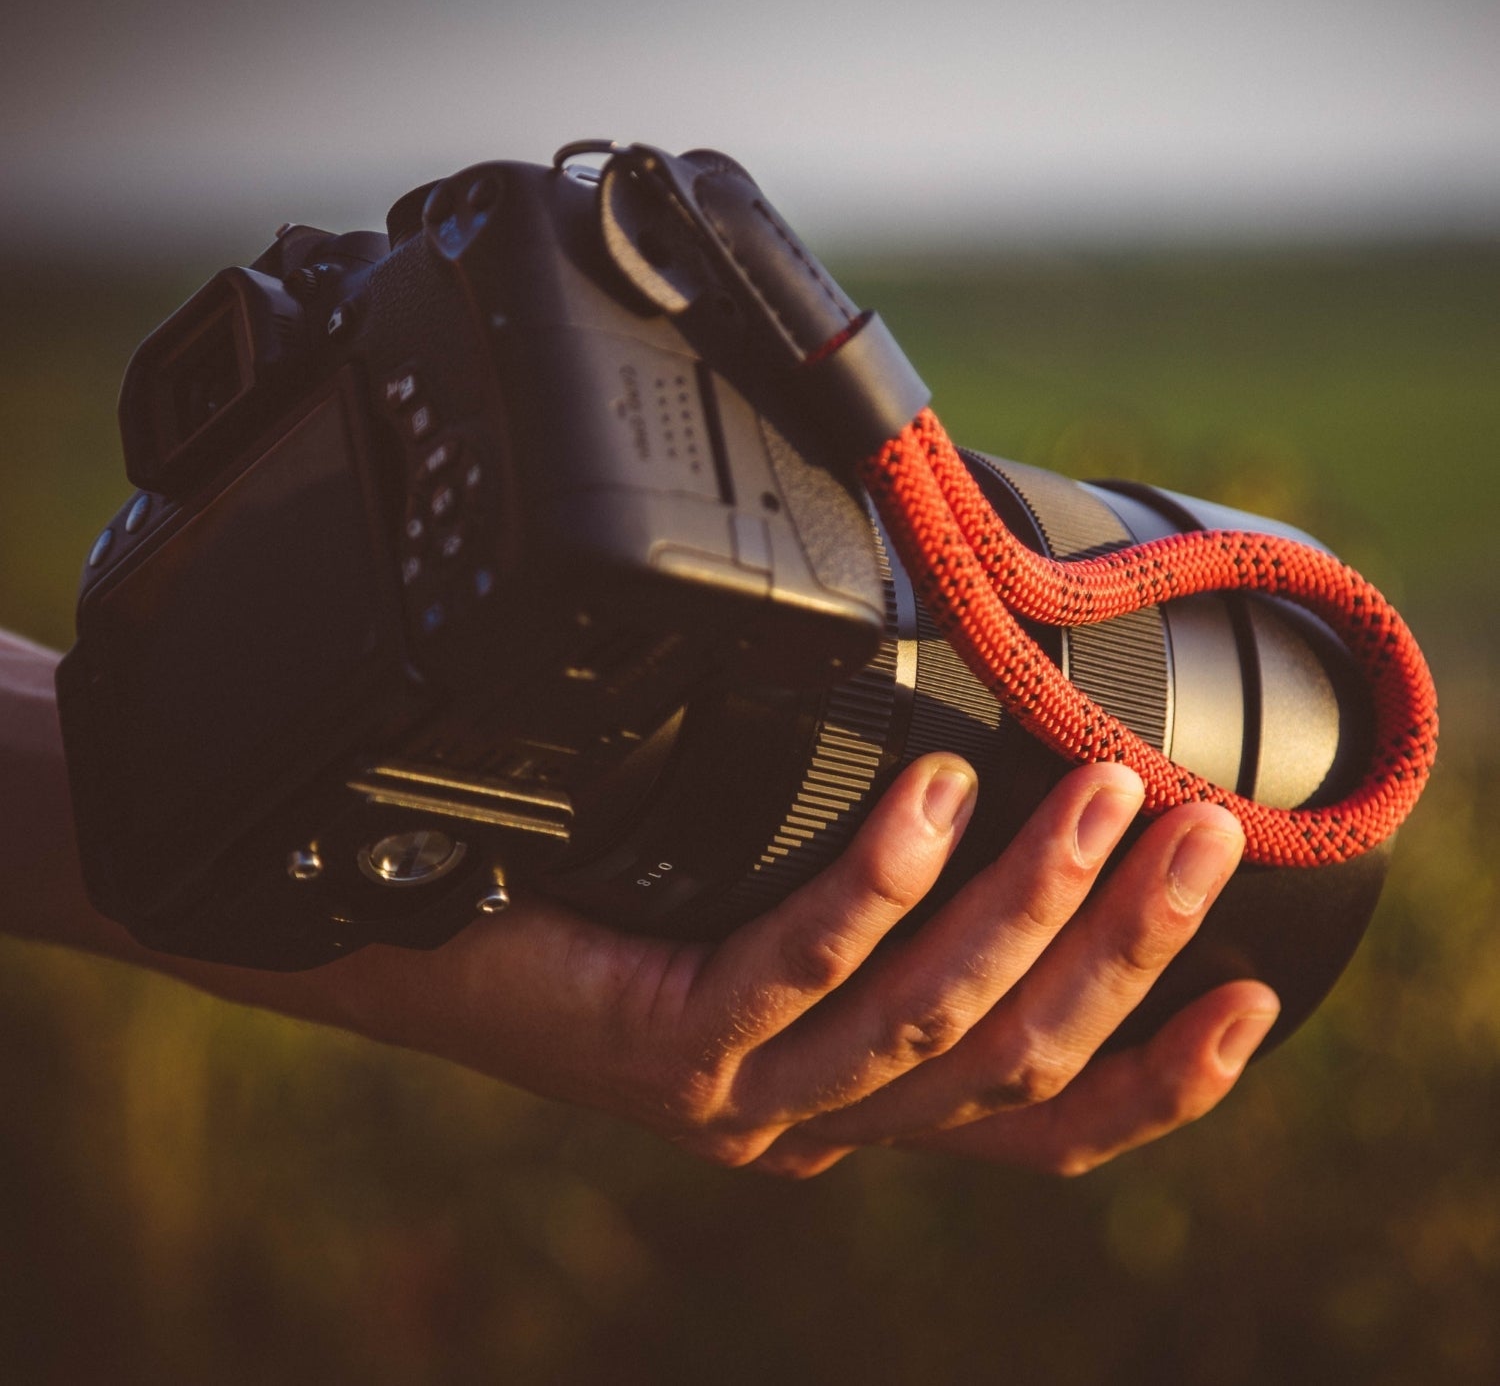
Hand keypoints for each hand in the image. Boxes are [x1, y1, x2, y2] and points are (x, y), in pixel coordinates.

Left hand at [334, 755, 1278, 1177]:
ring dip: (1034, 905)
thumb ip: (894, 907)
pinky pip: (800, 964)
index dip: (1161, 1075)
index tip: (1253, 988)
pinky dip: (880, 882)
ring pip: (930, 1019)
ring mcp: (750, 1096)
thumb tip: (1009, 788)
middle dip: (1126, 947)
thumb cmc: (633, 913)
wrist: (453, 944)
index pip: (1042, 1121)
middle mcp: (824, 1121)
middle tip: (1200, 828)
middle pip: (1013, 1058)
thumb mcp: (788, 924)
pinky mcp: (673, 1045)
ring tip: (1104, 790)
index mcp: (867, 1104)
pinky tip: (933, 795)